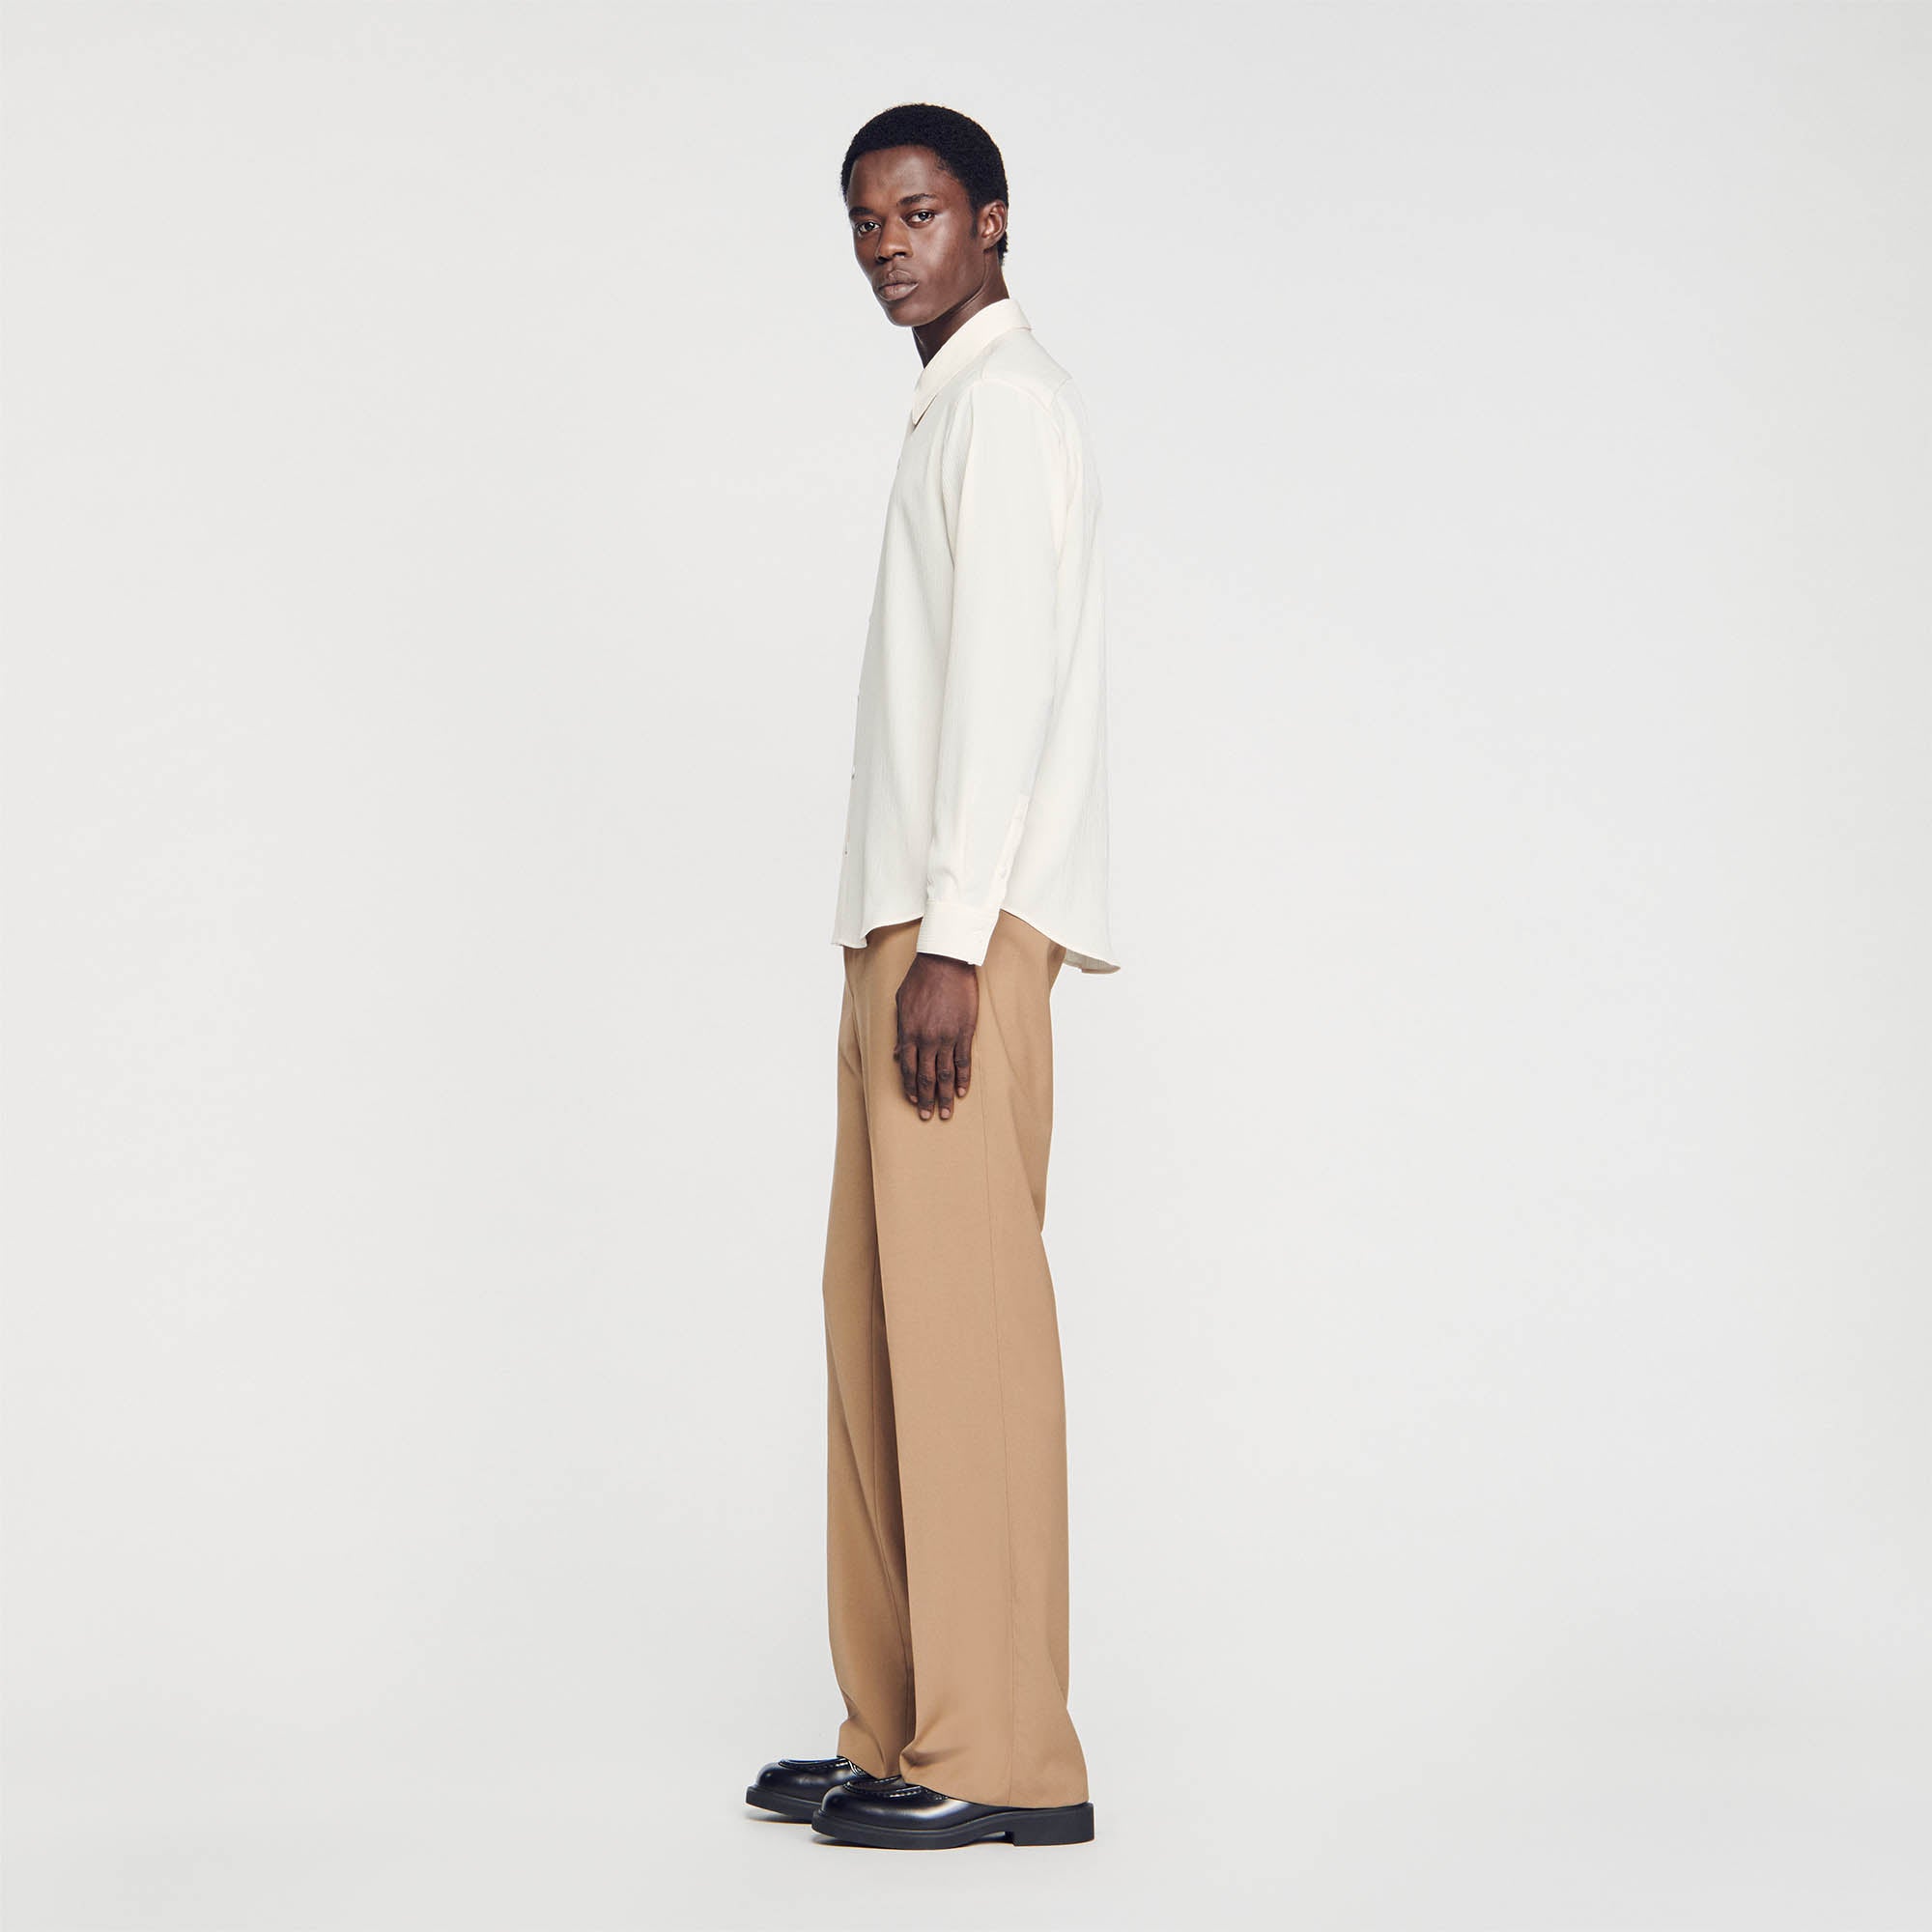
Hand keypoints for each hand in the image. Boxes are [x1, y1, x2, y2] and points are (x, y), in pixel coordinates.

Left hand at [894, 951, 977, 1120]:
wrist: (944, 962)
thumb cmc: (919, 979)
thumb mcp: (900, 1003)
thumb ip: (899, 1031)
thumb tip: (896, 1054)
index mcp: (909, 1033)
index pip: (908, 1069)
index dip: (910, 1088)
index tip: (912, 1101)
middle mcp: (927, 1039)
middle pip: (925, 1077)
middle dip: (926, 1099)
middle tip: (927, 1116)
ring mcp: (947, 1037)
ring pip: (945, 1074)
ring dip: (944, 1096)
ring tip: (947, 1112)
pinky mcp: (965, 1032)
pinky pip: (963, 1061)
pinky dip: (963, 1079)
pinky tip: (962, 1092)